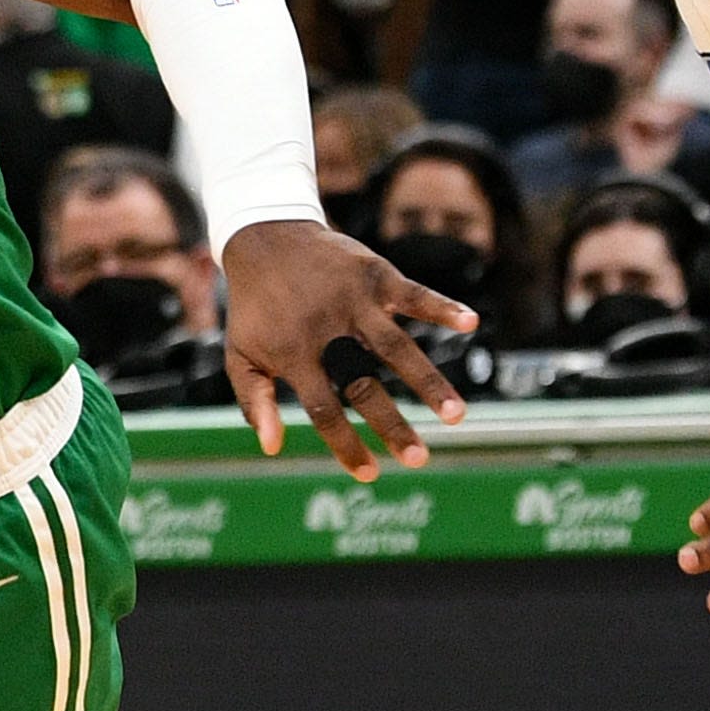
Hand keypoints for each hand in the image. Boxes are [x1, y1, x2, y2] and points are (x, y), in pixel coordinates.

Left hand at [217, 218, 471, 479]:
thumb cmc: (256, 306)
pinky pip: (414, 293)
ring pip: (398, 347)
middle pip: (365, 385)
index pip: (323, 409)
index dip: (346, 444)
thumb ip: (254, 401)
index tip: (370, 475)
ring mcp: (355, 301)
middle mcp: (328, 330)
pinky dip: (442, 307)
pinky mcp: (376, 274)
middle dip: (393, 425)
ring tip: (457, 415)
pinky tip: (470, 323)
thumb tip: (272, 447)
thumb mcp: (240, 353)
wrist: (266, 235)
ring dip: (428, 382)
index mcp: (294, 353)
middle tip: (419, 459)